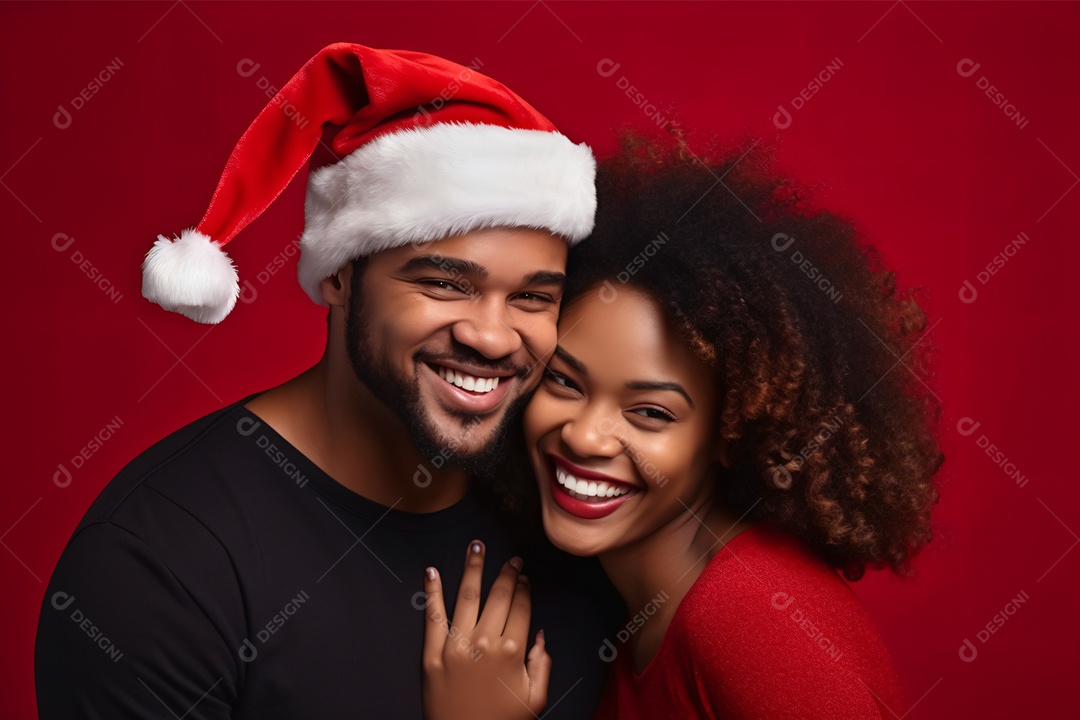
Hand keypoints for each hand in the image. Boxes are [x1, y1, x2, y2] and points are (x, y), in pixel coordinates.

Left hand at [422, 540, 550, 719]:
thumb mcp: (535, 698)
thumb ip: (542, 663)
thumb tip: (538, 634)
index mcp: (513, 652)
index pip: (521, 607)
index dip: (524, 589)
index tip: (524, 577)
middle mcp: (485, 643)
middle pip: (498, 596)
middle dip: (506, 573)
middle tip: (511, 558)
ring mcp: (456, 647)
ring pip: (467, 597)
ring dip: (473, 568)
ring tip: (476, 546)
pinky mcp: (431, 656)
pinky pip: (432, 617)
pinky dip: (432, 592)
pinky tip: (431, 572)